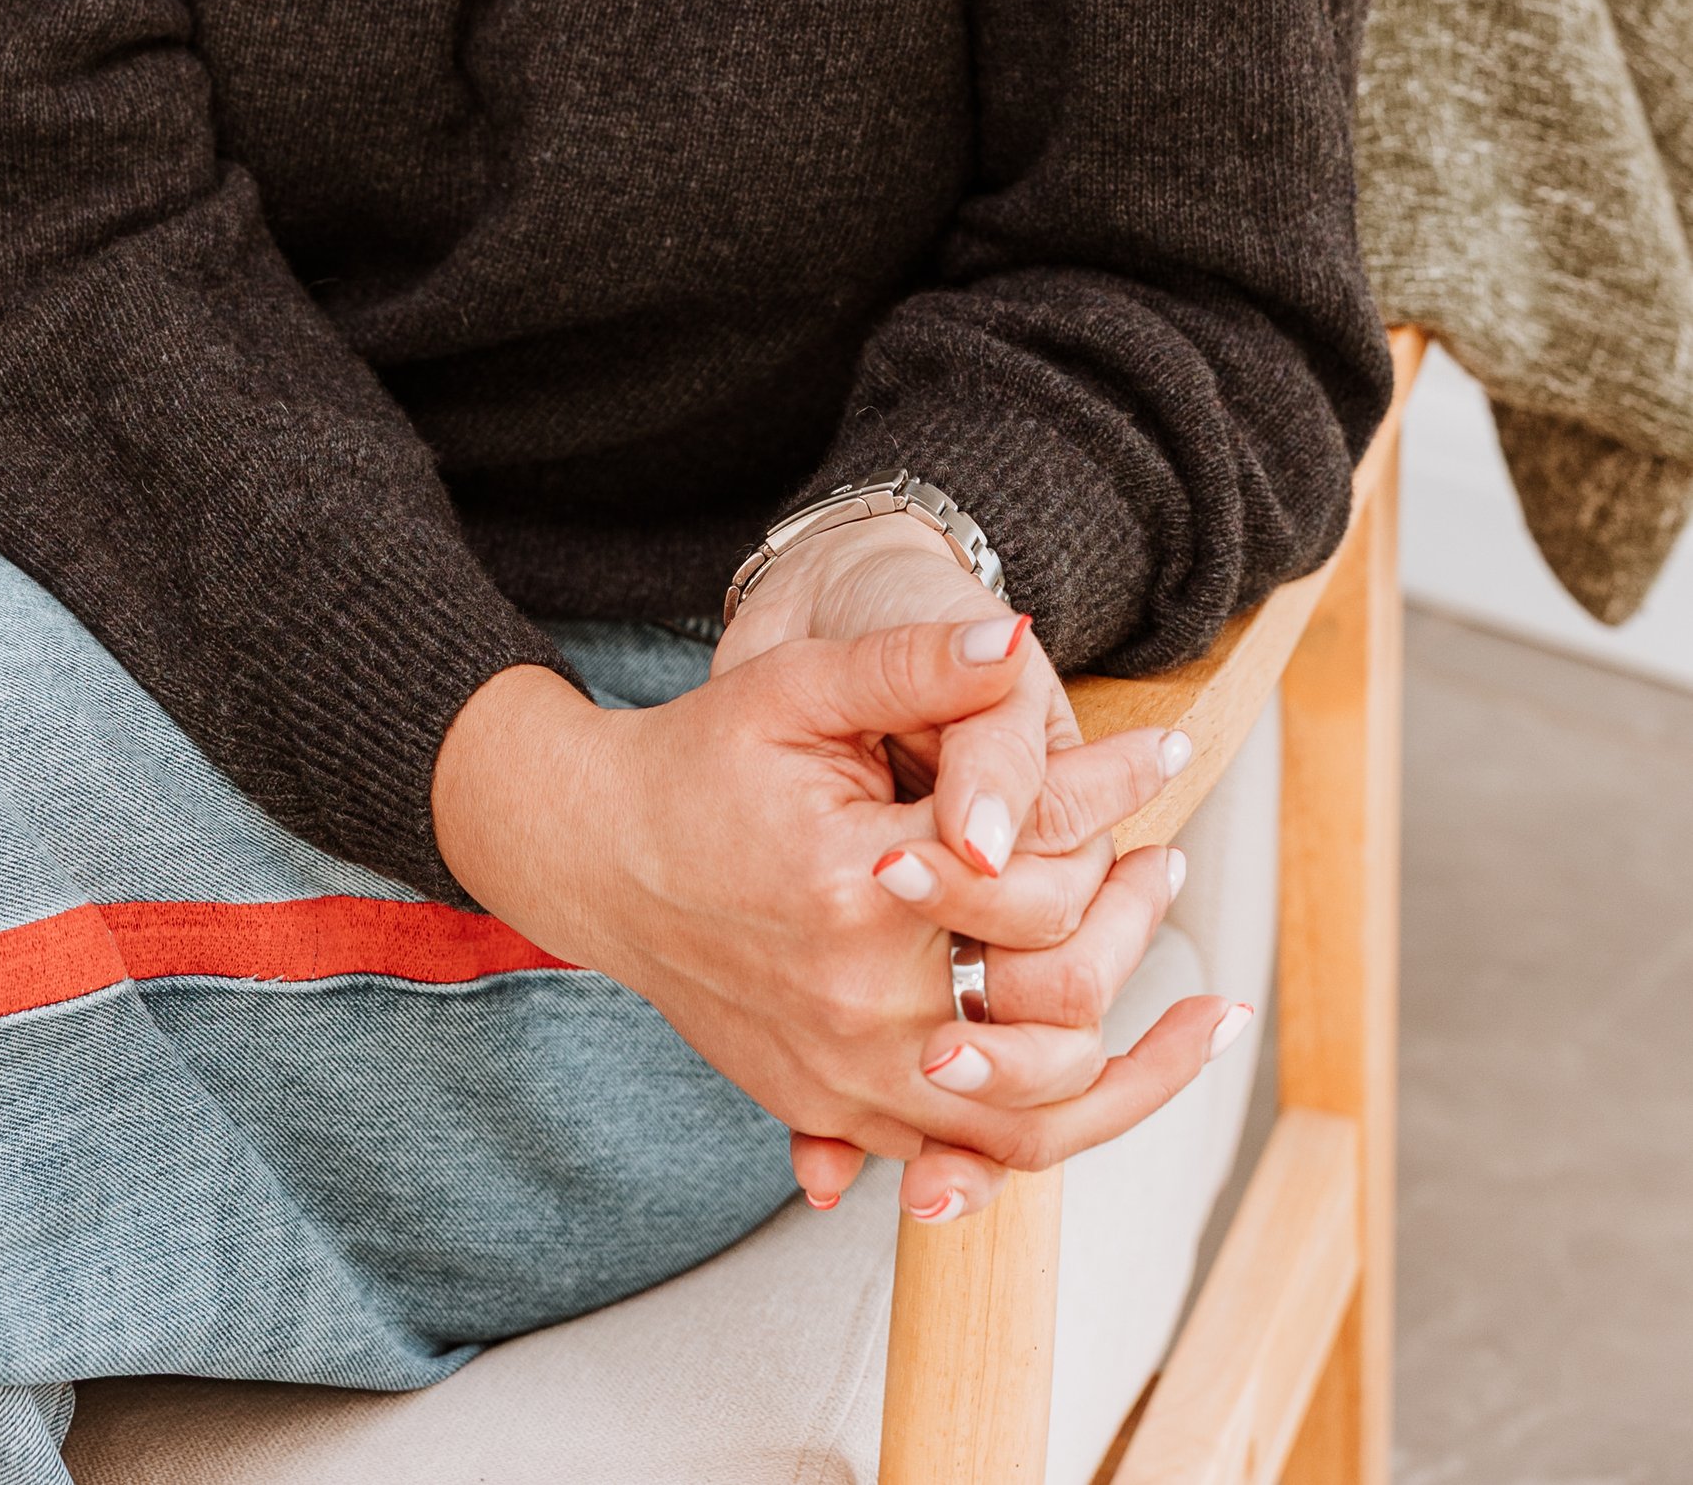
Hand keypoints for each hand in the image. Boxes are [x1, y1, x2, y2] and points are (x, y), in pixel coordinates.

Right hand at [711, 523, 1205, 1211]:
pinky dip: (1047, 1129)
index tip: (1166, 756)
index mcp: (855, 889)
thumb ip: (912, 667)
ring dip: (1131, 1079)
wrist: (598, 855)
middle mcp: (854, 1003)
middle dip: (1132, 939)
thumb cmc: (700, 761)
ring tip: (1200, 1020)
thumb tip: (1020, 639)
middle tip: (1169, 870)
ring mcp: (841, 1074)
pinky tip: (1106, 1079)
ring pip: (1027, 1127)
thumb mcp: (798, 687)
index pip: (1034, 879)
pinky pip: (965, 1158)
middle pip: (1056, 1020)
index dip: (1109, 805)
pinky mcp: (830, 1108)